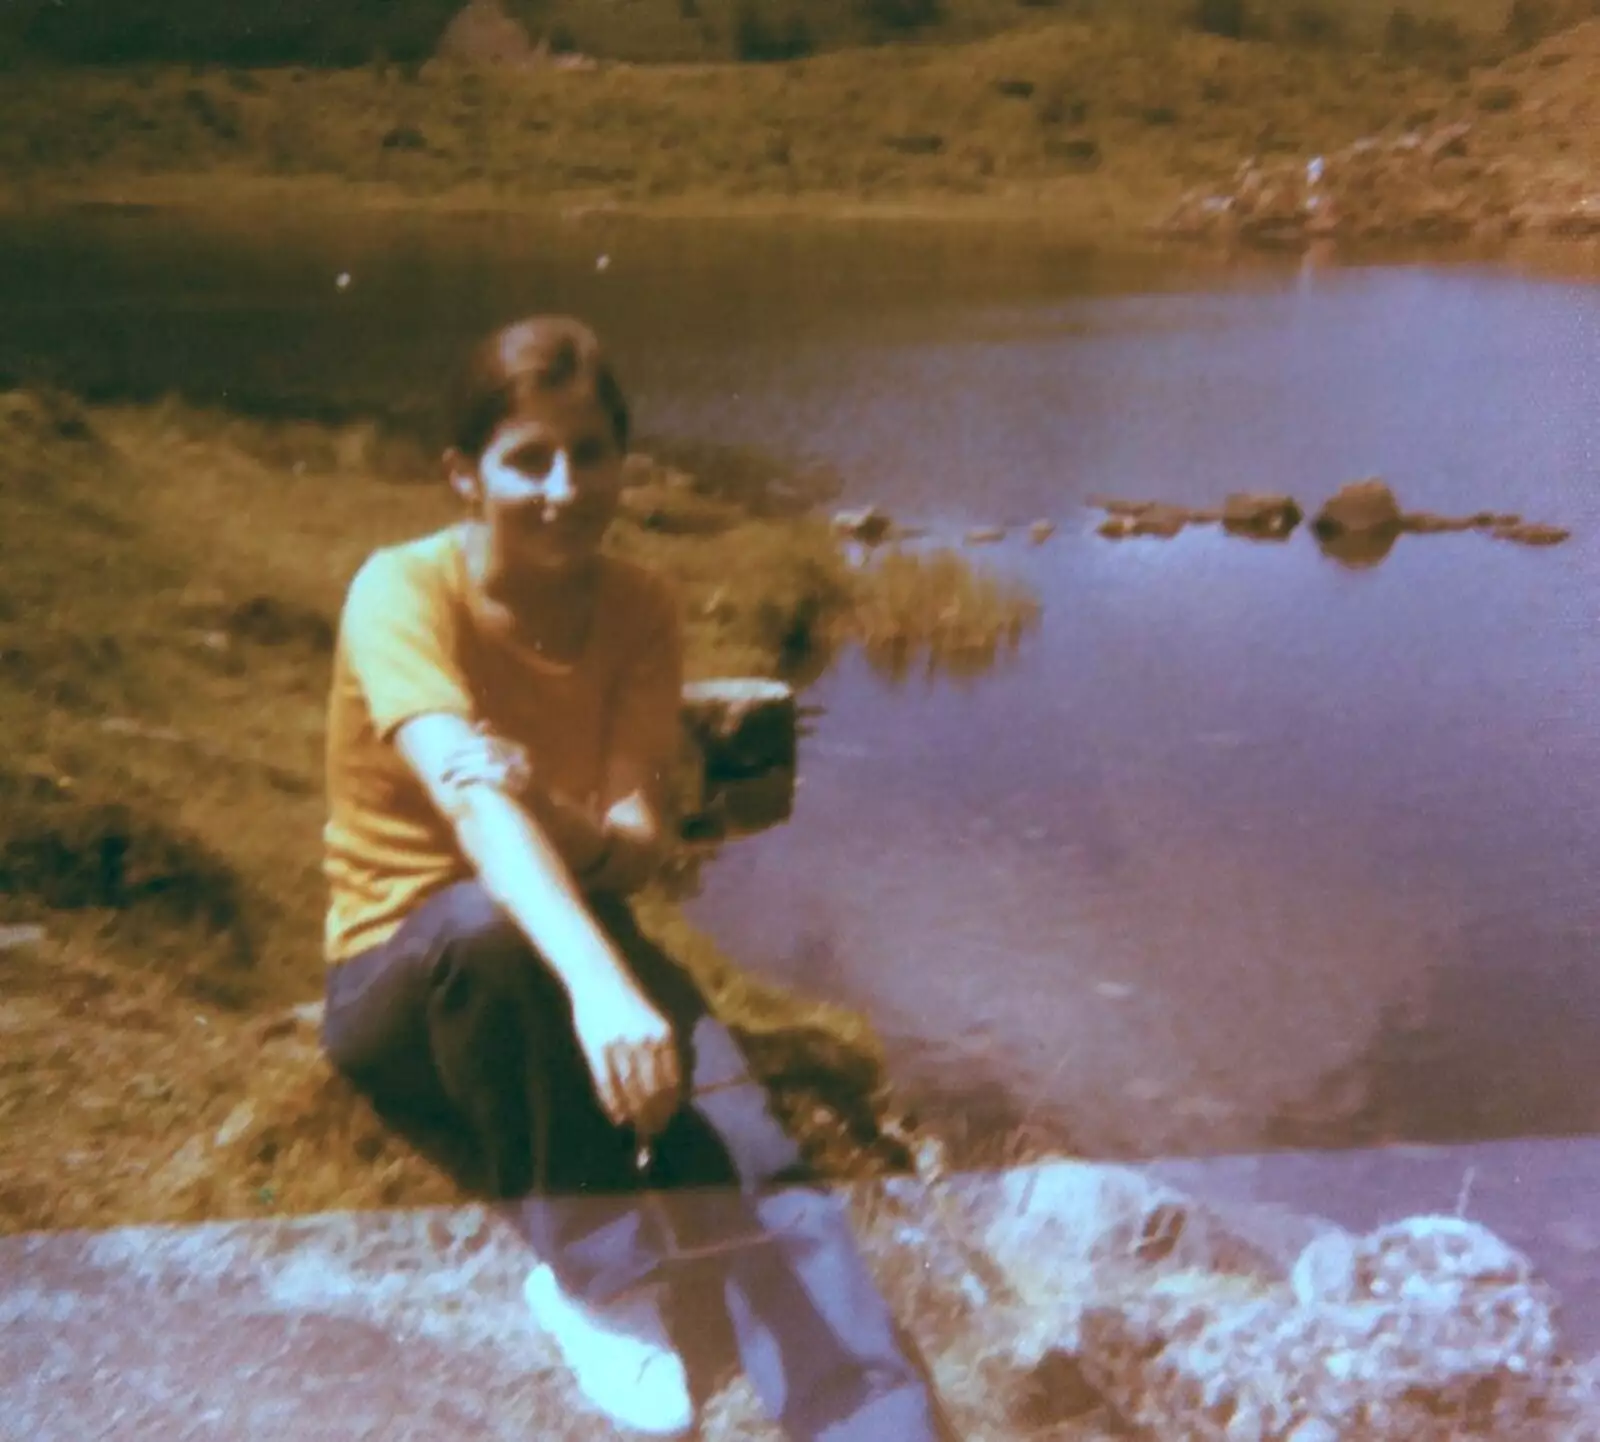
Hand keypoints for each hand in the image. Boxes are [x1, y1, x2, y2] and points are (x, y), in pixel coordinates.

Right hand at [568, 975, 682, 1140]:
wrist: (600, 978)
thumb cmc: (630, 1002)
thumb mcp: (656, 1022)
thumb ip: (664, 1052)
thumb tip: (672, 1090)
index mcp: (665, 1034)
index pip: (672, 1079)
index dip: (670, 1104)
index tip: (668, 1119)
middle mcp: (645, 1041)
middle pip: (653, 1089)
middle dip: (654, 1114)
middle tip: (654, 1131)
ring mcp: (620, 1045)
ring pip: (630, 1090)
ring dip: (635, 1113)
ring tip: (637, 1127)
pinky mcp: (596, 1048)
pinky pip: (606, 1084)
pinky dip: (612, 1103)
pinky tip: (617, 1116)